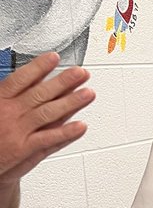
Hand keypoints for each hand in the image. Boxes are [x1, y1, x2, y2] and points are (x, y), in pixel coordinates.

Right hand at [0, 53, 93, 186]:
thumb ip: (8, 94)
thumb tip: (29, 79)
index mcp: (0, 99)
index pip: (21, 79)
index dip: (38, 67)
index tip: (54, 57)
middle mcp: (10, 113)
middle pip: (40, 93)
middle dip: (63, 82)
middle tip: (81, 72)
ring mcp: (18, 131)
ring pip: (48, 113)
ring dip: (71, 103)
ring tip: (88, 93)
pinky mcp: (23, 149)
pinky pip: (49, 139)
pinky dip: (66, 133)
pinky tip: (81, 126)